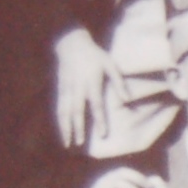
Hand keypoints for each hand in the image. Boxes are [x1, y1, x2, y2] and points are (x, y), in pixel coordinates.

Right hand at [54, 27, 118, 149]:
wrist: (71, 43)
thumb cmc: (95, 56)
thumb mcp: (110, 65)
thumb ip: (119, 83)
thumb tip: (128, 100)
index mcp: (91, 82)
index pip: (96, 105)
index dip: (99, 120)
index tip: (102, 134)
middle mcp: (77, 87)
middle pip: (76, 110)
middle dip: (77, 127)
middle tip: (79, 143)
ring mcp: (67, 88)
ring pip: (64, 110)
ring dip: (65, 127)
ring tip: (67, 143)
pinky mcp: (60, 88)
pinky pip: (59, 106)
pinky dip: (60, 120)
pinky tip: (62, 131)